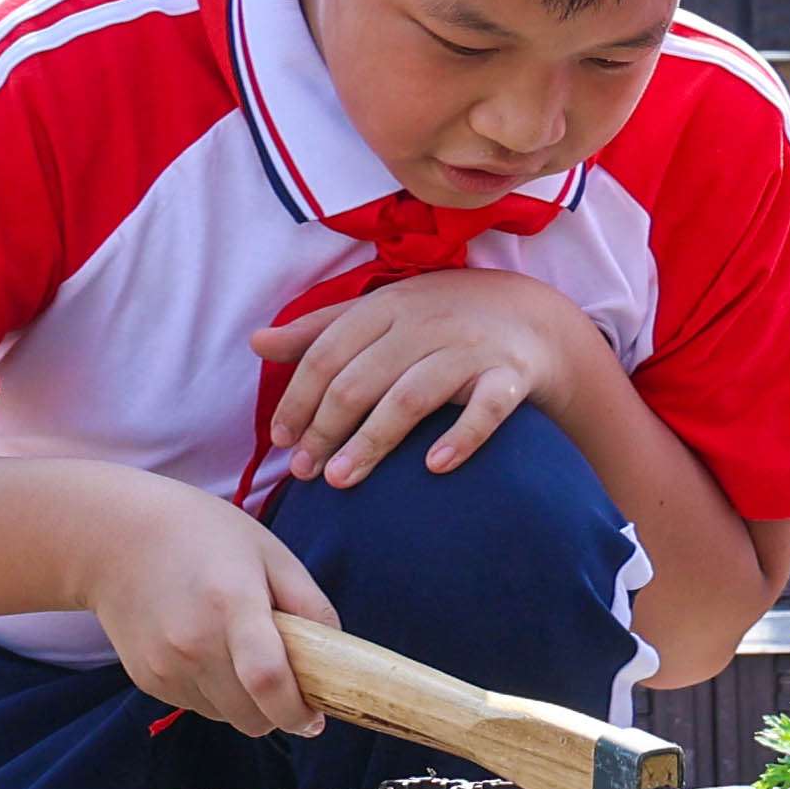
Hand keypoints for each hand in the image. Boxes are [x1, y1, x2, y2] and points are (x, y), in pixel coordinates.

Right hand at [77, 471, 341, 739]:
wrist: (115, 538)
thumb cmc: (204, 536)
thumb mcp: (270, 553)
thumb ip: (310, 604)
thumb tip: (339, 658)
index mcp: (232, 604)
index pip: (268, 679)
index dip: (298, 711)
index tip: (316, 717)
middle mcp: (193, 643)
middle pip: (251, 715)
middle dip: (280, 713)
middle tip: (290, 684)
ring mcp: (165, 665)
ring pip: (226, 717)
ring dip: (247, 703)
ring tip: (242, 653)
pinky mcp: (146, 679)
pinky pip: (198, 706)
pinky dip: (215, 693)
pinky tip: (208, 649)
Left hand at [247, 269, 602, 488]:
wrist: (533, 317)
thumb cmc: (442, 319)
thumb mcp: (382, 314)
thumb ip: (320, 331)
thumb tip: (256, 343)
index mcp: (388, 307)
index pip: (328, 353)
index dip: (298, 399)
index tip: (281, 441)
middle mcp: (426, 323)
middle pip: (361, 380)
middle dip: (325, 429)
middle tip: (303, 473)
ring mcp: (470, 350)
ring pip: (411, 397)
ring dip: (372, 441)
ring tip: (341, 481)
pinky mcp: (510, 376)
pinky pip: (486, 409)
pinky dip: (461, 437)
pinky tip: (434, 467)